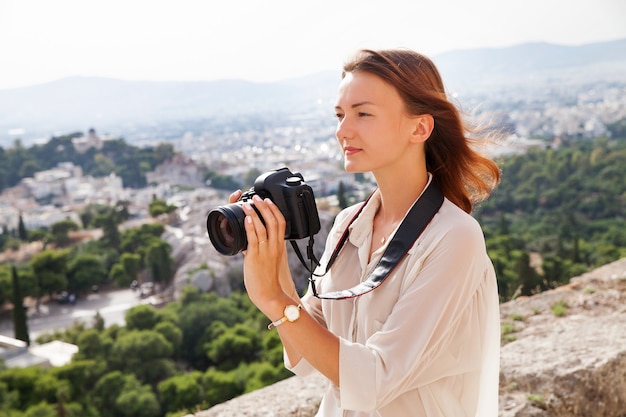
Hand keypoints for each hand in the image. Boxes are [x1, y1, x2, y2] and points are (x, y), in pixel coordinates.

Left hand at [242, 195, 288, 311]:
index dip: (275, 210)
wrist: (269, 295)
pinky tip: (247, 219)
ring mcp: (265, 251)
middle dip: (265, 207)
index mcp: (279, 246)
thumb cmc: (268, 280)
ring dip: (254, 213)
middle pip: (274, 221)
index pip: (281, 223)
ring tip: (247, 204)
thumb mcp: (269, 261)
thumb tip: (248, 242)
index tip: (268, 201)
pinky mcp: (255, 257)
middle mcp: (274, 246)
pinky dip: (251, 227)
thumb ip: (260, 249)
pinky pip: (254, 238)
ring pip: (262, 227)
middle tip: (257, 197)